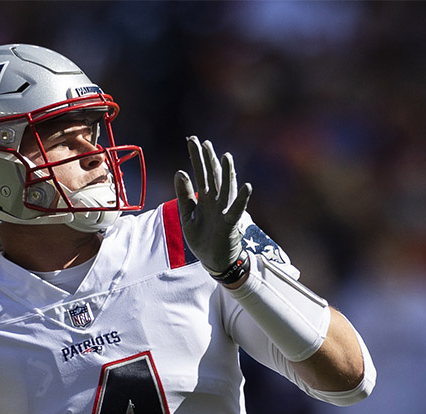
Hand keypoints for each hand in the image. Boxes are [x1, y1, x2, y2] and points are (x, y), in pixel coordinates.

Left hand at [174, 136, 251, 281]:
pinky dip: (241, 199)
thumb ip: (184, 195)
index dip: (196, 158)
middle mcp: (215, 201)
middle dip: (208, 160)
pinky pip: (236, 210)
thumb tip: (180, 172)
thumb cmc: (202, 239)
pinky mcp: (229, 224)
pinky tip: (246, 186)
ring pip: (226, 189)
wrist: (213, 260)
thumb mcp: (187, 216)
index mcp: (204, 199)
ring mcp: (223, 211)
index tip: (192, 140)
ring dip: (227, 173)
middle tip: (203, 142)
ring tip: (225, 156)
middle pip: (212, 176)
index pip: (200, 174)